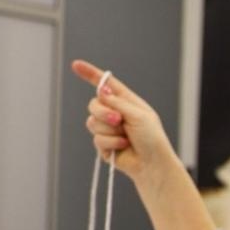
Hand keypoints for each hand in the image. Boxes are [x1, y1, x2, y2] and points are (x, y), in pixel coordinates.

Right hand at [72, 59, 181, 188]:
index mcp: (126, 102)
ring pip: (92, 122)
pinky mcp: (104, 145)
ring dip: (110, 129)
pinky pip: (97, 139)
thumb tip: (100, 91)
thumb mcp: (138, 114)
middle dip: (104, 112)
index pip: (105, 85)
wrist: (153, 164)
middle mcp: (115, 113)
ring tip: (126, 137)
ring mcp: (109, 129)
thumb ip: (117, 102)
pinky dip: (111, 142)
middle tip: (118, 120)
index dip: (91, 74)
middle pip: (93, 104)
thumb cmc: (152, 138)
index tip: (76, 65)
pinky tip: (123, 147)